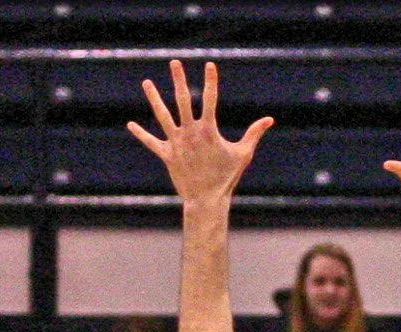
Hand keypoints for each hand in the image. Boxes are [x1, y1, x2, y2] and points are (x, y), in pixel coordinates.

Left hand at [127, 60, 273, 205]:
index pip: (210, 99)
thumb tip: (270, 119)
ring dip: (154, 98)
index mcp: (208, 130)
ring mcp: (177, 143)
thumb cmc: (227, 177)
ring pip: (163, 116)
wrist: (206, 200)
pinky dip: (141, 134)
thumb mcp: (243, 154)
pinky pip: (151, 143)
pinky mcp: (167, 155)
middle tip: (174, 63)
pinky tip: (130, 124)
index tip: (209, 64)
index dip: (211, 81)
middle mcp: (190, 133)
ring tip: (146, 82)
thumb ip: (254, 133)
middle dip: (179, 80)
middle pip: (182, 101)